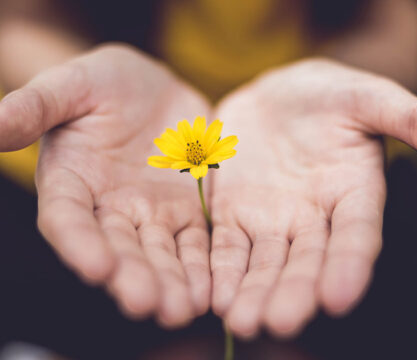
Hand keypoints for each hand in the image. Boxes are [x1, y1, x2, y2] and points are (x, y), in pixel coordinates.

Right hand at [0, 44, 211, 326]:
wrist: (153, 89)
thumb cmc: (104, 83)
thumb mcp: (71, 85)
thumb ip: (37, 106)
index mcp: (72, 183)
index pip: (68, 220)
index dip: (80, 244)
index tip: (96, 267)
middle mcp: (109, 209)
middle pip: (118, 249)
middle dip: (132, 277)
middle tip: (148, 304)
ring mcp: (151, 214)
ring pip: (160, 254)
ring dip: (171, 283)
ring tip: (182, 309)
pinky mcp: (187, 211)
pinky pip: (195, 242)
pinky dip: (202, 266)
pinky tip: (210, 290)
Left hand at [210, 59, 416, 336]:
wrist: (276, 97)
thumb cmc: (328, 96)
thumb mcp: (368, 98)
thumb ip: (414, 119)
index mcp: (353, 193)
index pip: (356, 235)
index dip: (350, 265)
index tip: (340, 297)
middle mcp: (314, 218)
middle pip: (306, 261)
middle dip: (294, 292)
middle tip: (280, 323)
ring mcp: (271, 221)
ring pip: (264, 263)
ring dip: (254, 293)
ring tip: (243, 322)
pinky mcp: (234, 215)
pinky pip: (226, 247)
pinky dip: (221, 271)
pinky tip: (214, 297)